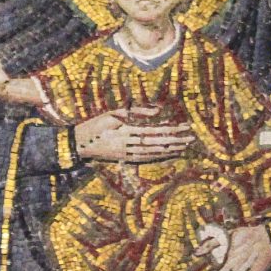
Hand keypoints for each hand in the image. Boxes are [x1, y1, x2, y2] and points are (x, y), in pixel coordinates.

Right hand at [73, 106, 193, 163]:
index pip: (154, 131)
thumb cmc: (96, 125)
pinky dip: (160, 156)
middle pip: (157, 143)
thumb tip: (158, 111)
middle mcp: (129, 146)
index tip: (185, 127)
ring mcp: (127, 155)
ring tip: (185, 146)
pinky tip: (169, 154)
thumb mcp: (114, 113)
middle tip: (191, 138)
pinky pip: (146, 159)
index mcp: (126, 132)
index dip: (171, 129)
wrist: (79, 144)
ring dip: (170, 150)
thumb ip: (136, 112)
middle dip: (175, 140)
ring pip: (154, 153)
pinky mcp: (126, 159)